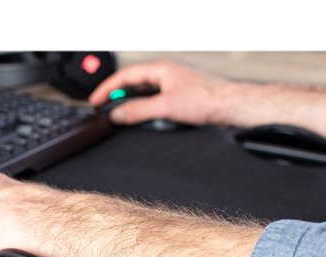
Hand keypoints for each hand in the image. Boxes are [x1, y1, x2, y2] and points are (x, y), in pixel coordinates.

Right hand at [89, 60, 230, 125]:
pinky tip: (141, 118)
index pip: (124, 76)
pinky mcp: (178, 96)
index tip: (95, 101)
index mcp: (160, 70)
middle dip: (115, 95)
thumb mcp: (166, 107)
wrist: (230, 107)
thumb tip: (117, 114)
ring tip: (117, 114)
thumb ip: (138, 111)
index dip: (106, 89)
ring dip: (129, 102)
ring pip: (142, 92)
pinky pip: (153, 100)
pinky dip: (141, 108)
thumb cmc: (207, 100)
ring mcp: (172, 85)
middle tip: (102, 108)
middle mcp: (165, 74)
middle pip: (132, 83)